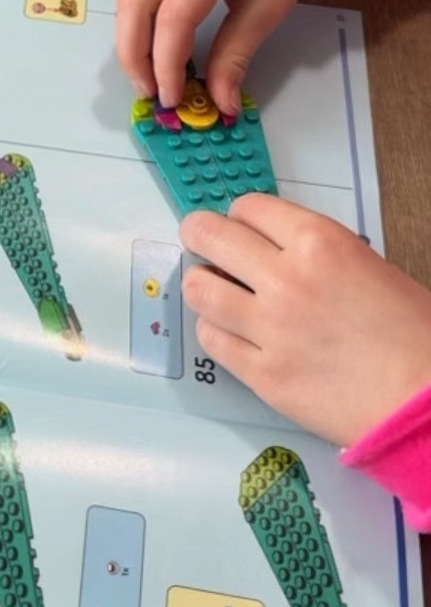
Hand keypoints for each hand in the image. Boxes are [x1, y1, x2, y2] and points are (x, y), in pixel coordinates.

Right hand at [116, 0, 338, 113]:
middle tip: (149, 93)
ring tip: (147, 76)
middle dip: (134, 55)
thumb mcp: (270, 8)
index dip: (166, 65)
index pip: (173, 18)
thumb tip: (221, 103)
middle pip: (134, 4)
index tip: (173, 99)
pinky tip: (151, 45)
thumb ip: (236, 55)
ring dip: (129, 39)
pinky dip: (137, 20)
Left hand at [182, 195, 430, 446]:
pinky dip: (214, 330)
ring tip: (211, 289)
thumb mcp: (369, 266)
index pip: (248, 207)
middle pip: (209, 236)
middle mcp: (285, 278)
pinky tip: (228, 330)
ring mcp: (268, 327)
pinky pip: (212, 340)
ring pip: (199, 289)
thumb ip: (318, 253)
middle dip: (199, 234)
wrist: (421, 399)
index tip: (239, 225)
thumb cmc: (412, 334)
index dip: (240, 215)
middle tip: (200, 241)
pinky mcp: (261, 373)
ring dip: (202, 284)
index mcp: (318, 242)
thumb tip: (281, 251)